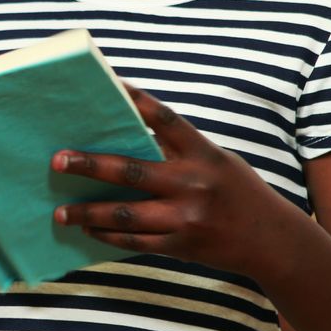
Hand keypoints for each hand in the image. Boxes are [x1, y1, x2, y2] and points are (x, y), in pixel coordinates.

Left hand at [52, 85, 302, 278]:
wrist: (273, 242)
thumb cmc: (238, 192)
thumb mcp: (216, 161)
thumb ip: (178, 151)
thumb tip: (126, 136)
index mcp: (203, 154)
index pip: (166, 120)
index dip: (138, 100)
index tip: (110, 85)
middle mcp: (193, 184)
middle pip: (131, 171)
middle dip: (89, 166)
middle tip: (57, 161)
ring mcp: (186, 218)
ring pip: (126, 214)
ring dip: (89, 213)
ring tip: (61, 211)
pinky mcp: (180, 245)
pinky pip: (135, 241)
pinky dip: (108, 235)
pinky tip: (88, 229)